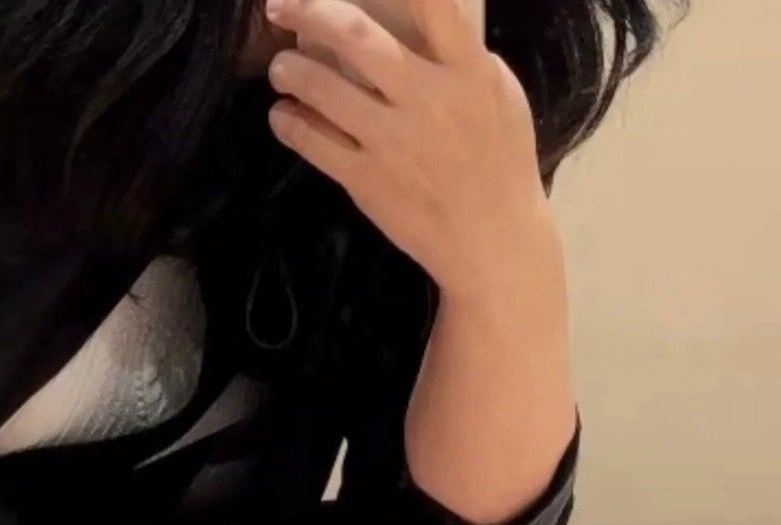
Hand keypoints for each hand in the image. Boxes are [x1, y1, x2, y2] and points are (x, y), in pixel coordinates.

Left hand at [264, 0, 556, 301]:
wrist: (494, 244)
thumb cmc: (502, 166)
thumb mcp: (500, 98)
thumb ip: (464, 56)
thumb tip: (428, 17)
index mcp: (468, 73)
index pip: (435, 4)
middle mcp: (428, 100)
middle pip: (356, 36)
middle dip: (309, 11)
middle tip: (279, 8)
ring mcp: (394, 143)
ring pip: (324, 89)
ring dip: (290, 70)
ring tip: (280, 68)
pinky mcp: (369, 181)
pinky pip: (315, 143)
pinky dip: (290, 124)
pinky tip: (283, 115)